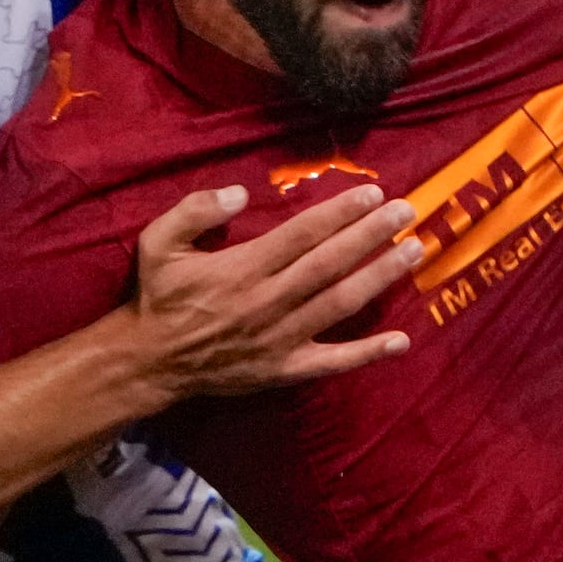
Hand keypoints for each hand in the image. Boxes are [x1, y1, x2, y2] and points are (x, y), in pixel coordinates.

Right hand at [123, 181, 420, 398]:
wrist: (149, 361)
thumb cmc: (158, 296)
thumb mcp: (158, 243)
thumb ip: (194, 211)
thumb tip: (239, 192)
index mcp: (241, 269)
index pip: (302, 235)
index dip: (340, 213)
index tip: (372, 194)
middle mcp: (266, 302)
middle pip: (329, 264)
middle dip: (370, 236)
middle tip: (406, 212)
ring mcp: (279, 339)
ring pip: (338, 304)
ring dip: (379, 278)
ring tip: (413, 252)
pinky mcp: (284, 369)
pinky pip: (332, 362)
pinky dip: (367, 353)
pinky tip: (401, 340)